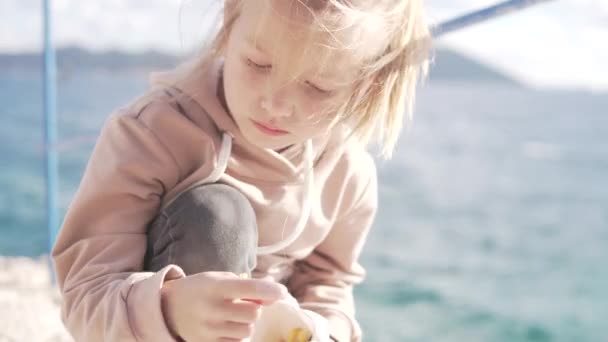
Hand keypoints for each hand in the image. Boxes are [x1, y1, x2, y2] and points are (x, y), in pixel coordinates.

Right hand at [161, 271, 286, 340]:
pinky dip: (237, 336)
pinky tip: (226, 327)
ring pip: (247, 331)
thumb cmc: (202, 289)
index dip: (270, 290)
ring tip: (232, 316)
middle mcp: (211, 309)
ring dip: (246, 324)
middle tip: (244, 304)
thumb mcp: (220, 279)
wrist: (168, 308)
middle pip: (253, 314)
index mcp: (215, 287)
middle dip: (254, 309)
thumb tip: (276, 295)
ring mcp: (208, 330)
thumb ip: (247, 286)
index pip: (249, 288)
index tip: (282, 292)